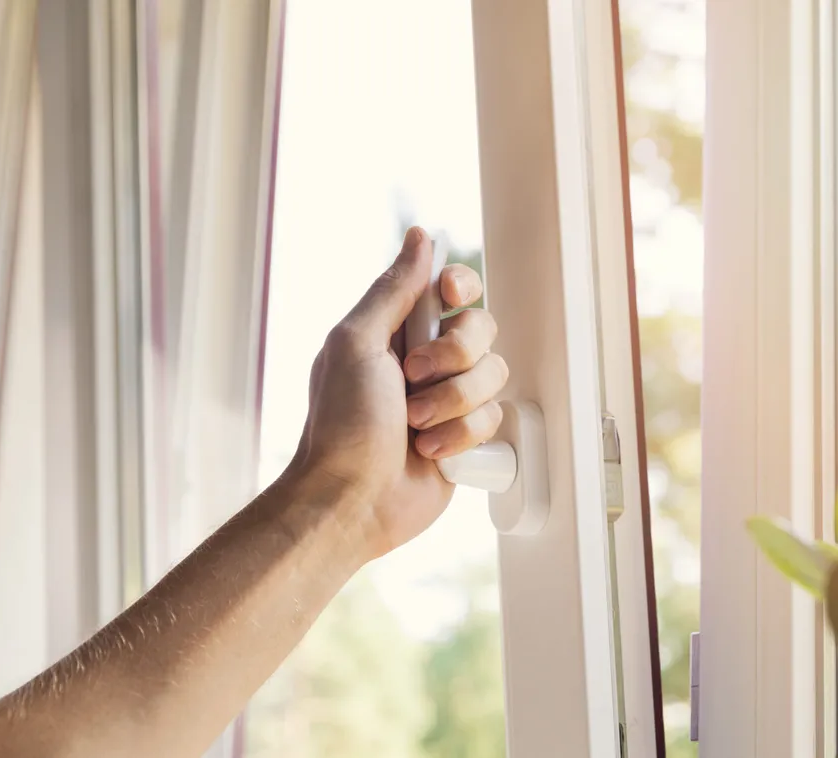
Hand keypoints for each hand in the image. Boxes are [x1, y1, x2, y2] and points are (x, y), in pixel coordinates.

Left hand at [290, 227, 507, 559]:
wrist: (353, 499)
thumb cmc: (342, 424)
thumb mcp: (356, 343)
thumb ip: (394, 289)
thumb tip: (420, 237)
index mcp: (398, 330)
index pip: (452, 288)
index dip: (461, 288)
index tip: (449, 299)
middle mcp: (428, 361)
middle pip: (482, 329)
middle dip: (454, 356)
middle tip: (413, 378)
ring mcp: (450, 399)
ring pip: (494, 375)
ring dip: (453, 402)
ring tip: (416, 425)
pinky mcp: (467, 437)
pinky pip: (495, 419)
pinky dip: (461, 436)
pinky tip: (430, 451)